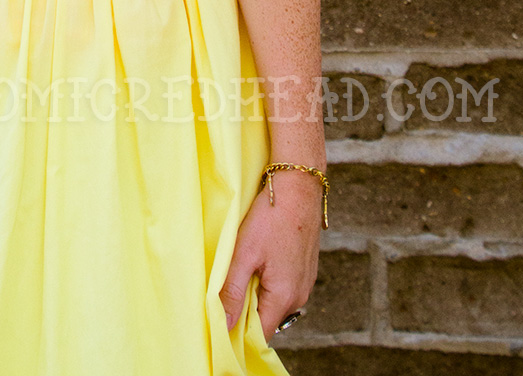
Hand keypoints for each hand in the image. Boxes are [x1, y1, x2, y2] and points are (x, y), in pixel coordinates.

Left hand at [220, 172, 320, 339]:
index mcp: (284, 297)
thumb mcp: (245, 254)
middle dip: (244, 311)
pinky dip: (267, 282)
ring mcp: (304, 283)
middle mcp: (299, 297)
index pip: (259, 334)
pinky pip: (282, 287)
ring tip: (240, 271)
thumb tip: (224, 325)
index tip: (218, 322)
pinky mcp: (304, 270)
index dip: (237, 333)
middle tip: (224, 290)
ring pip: (273, 302)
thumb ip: (233, 292)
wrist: (298, 188)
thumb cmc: (271, 218)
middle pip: (265, 319)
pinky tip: (257, 261)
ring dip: (255, 294)